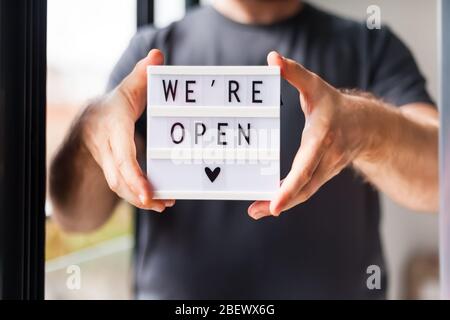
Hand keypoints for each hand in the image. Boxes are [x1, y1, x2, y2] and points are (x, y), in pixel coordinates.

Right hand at [81, 49, 174, 211]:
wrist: (88, 123)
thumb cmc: (114, 105)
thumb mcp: (127, 88)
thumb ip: (143, 74)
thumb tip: (157, 55)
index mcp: (112, 126)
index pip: (121, 153)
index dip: (133, 173)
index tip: (148, 191)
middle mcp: (106, 146)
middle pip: (118, 175)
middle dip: (138, 192)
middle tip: (161, 203)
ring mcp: (106, 161)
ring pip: (119, 186)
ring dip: (140, 199)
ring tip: (163, 205)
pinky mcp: (111, 171)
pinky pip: (121, 188)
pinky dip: (137, 196)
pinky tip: (156, 202)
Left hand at [248, 51, 370, 218]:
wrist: (367, 125)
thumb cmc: (335, 105)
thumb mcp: (316, 86)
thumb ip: (295, 73)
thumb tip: (272, 59)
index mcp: (323, 137)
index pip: (306, 166)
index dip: (291, 186)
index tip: (274, 203)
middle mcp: (326, 158)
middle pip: (305, 186)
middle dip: (281, 201)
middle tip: (256, 211)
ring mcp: (326, 169)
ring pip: (305, 192)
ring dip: (281, 204)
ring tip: (256, 211)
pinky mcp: (323, 174)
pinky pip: (306, 190)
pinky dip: (289, 198)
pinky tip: (269, 203)